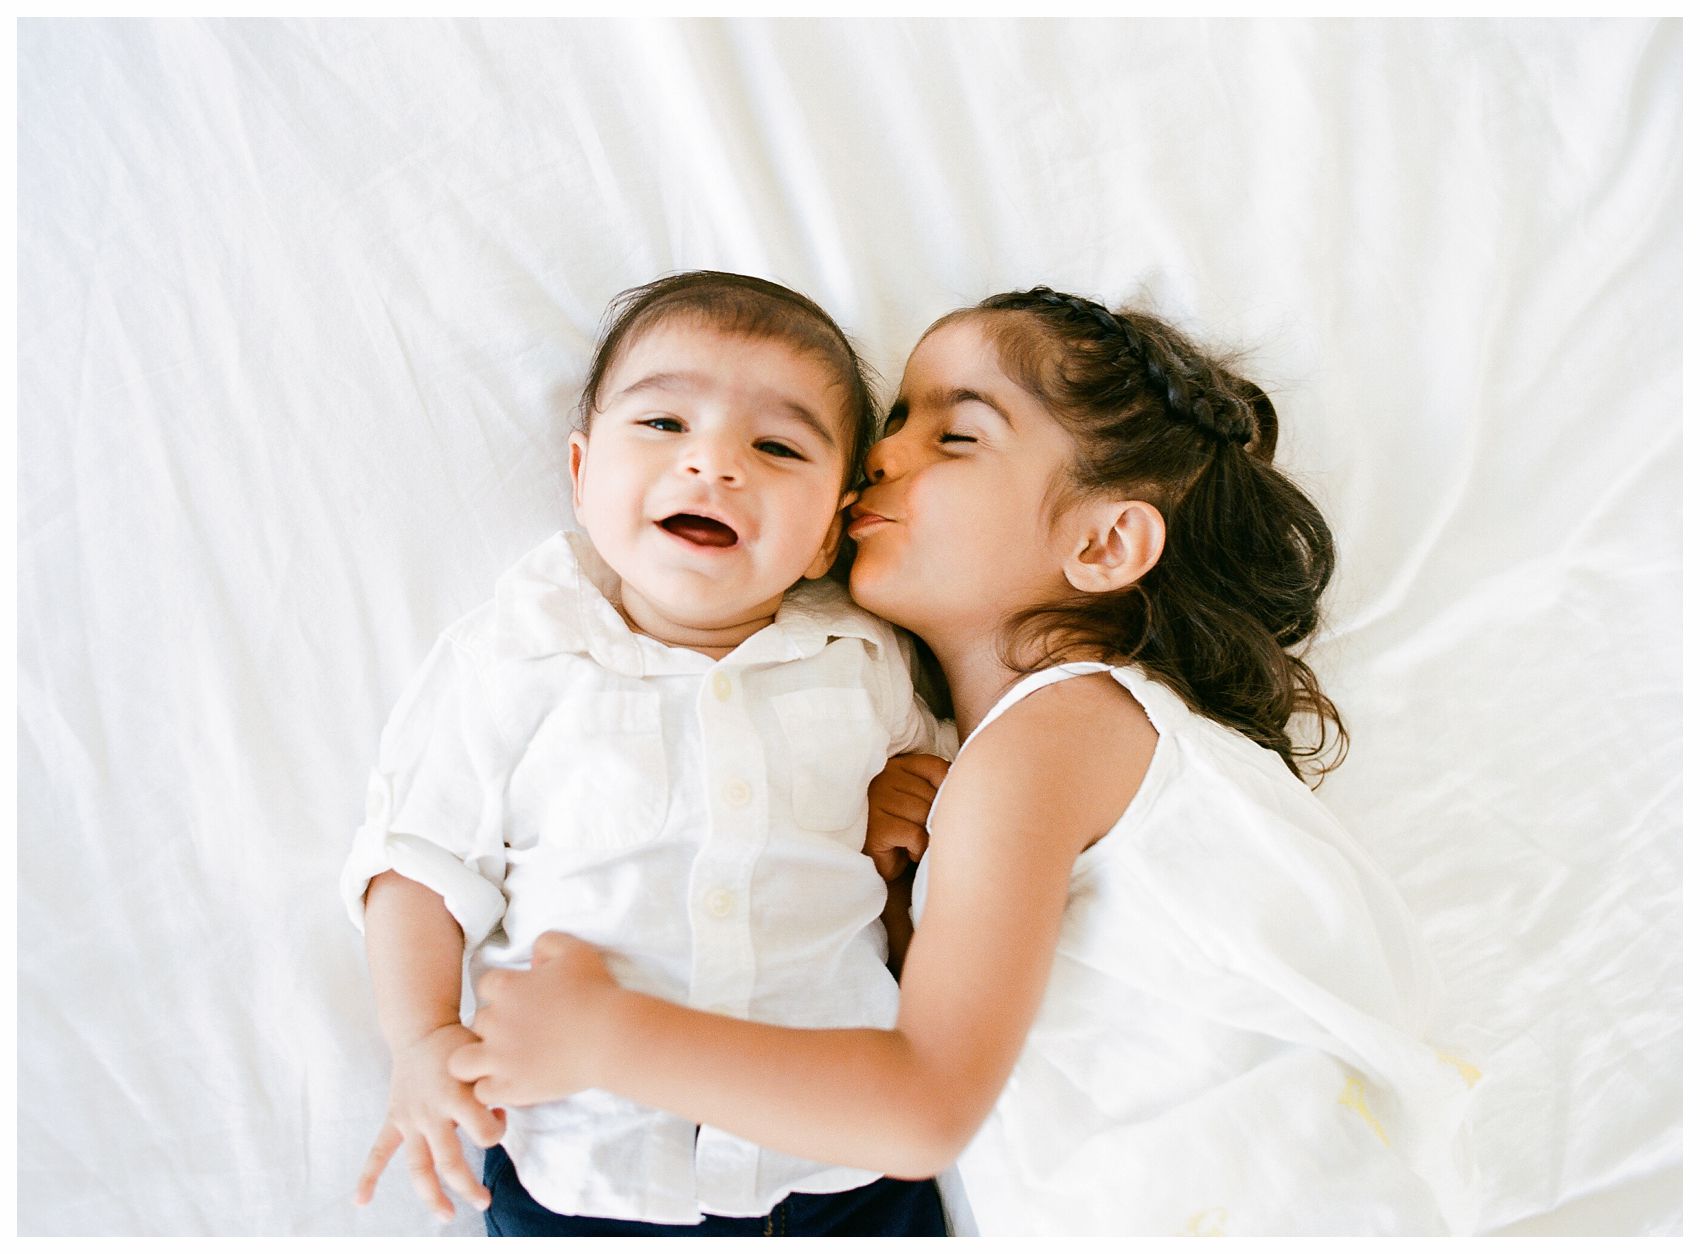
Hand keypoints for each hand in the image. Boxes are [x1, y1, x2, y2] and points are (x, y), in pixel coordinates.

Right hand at [354, 1022, 505, 1222]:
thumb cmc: (459, 1043)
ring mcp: (410, 1119)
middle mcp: (431, 1112)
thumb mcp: (482, 1055)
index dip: (498, 1129)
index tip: (501, 1114)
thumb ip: (493, 1082)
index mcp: (456, 1095)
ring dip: (432, 1196)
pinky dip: (368, 1176)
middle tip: (485, 1202)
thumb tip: (506, 1106)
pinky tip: (361, 1201)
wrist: (421, 1028)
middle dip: (469, 1186)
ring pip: (418, 1167)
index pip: (484, 1132)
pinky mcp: (395, 1119)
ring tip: (447, 1216)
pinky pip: (379, 1151)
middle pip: (449, 1162)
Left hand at [449, 932, 621, 1107]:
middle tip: (523, 1033)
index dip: (503, 993)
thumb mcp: (575, 951)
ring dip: (478, 1061)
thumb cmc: (595, 992)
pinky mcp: (511, 1087)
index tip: (524, 1002)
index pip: (486, 987)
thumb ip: (547, 943)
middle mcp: (496, 1021)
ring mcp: (499, 1058)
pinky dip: (494, 1088)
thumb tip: (533, 957)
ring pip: (462, 1062)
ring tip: (502, 1063)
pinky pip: (482, 1092)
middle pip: (478, 1022)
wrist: (609, 1036)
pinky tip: (514, 1082)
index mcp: (507, 988)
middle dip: (495, 1027)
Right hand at [866, 753, 948, 880]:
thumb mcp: (919, 799)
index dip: (947, 789)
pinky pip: (915, 835)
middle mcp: (883, 778)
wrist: (874, 864)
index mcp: (895, 765)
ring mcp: (876, 800)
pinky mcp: (876, 827)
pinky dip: (918, 848)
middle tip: (925, 832)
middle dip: (934, 818)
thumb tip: (966, 785)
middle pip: (932, 794)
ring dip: (926, 835)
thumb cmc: (901, 830)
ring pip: (924, 814)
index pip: (936, 767)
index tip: (942, 808)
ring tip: (915, 843)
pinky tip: (908, 852)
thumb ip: (935, 787)